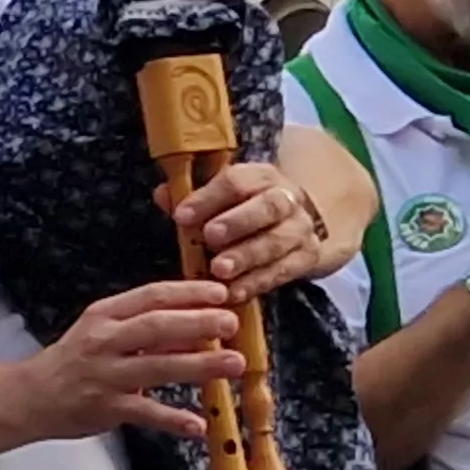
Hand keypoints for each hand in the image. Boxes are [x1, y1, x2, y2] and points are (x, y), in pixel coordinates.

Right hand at [9, 281, 243, 444]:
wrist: (30, 396)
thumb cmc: (74, 361)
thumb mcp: (103, 333)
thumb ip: (147, 329)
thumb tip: (199, 326)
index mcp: (105, 315)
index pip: (152, 296)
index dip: (189, 293)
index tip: (222, 293)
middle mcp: (104, 341)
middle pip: (156, 326)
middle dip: (198, 323)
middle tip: (232, 323)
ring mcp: (104, 375)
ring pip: (157, 366)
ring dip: (199, 365)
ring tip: (234, 363)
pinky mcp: (105, 407)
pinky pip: (144, 413)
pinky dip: (172, 419)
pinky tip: (197, 425)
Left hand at [170, 160, 346, 299]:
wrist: (291, 224)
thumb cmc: (242, 208)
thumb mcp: (219, 197)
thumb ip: (190, 197)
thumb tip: (163, 194)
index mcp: (260, 176)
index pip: (237, 180)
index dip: (208, 197)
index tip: (182, 216)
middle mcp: (286, 199)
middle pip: (268, 206)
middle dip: (238, 222)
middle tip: (210, 237)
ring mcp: (300, 229)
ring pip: (278, 240)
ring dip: (247, 256)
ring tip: (219, 270)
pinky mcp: (306, 258)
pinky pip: (285, 271)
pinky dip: (257, 282)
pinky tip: (234, 292)